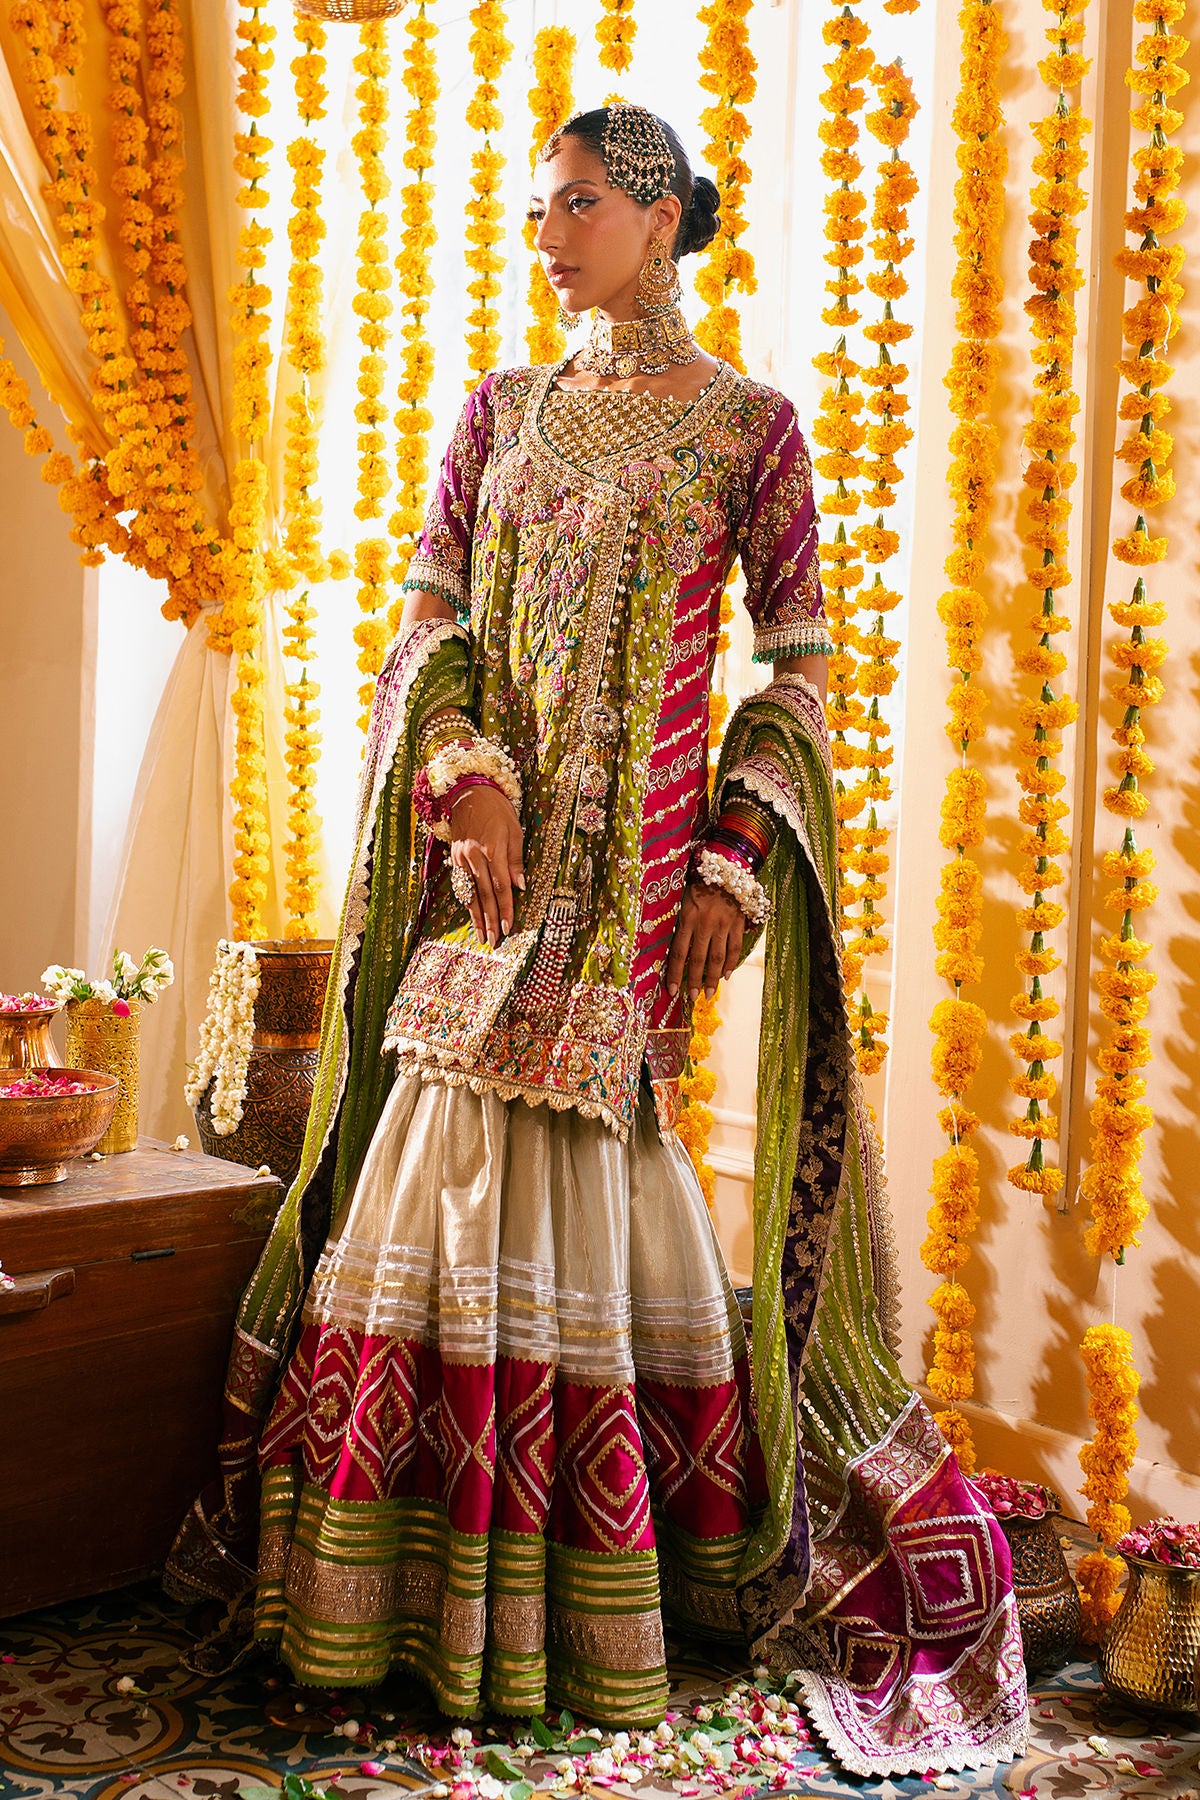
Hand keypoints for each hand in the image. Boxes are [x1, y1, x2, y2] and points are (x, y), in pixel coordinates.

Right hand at [450, 787, 524, 946]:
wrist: (468, 791)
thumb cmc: (497, 808)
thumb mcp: (514, 829)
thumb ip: (516, 859)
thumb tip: (520, 886)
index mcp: (493, 850)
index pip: (500, 887)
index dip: (505, 909)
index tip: (509, 927)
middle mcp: (474, 857)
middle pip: (484, 895)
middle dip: (490, 920)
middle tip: (495, 940)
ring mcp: (461, 858)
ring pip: (469, 893)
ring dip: (476, 917)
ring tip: (482, 935)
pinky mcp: (454, 858)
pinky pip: (460, 884)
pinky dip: (466, 902)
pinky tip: (471, 915)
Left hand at [665, 880, 744, 1001]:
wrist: (726, 864)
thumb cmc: (699, 881)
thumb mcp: (682, 898)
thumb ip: (679, 921)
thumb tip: (672, 946)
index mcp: (687, 918)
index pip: (678, 952)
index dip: (675, 974)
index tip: (671, 990)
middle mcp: (705, 924)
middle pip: (698, 959)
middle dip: (694, 981)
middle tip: (691, 998)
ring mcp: (723, 924)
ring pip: (717, 958)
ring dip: (712, 978)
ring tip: (708, 993)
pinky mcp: (738, 923)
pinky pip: (734, 948)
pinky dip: (730, 964)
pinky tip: (726, 975)